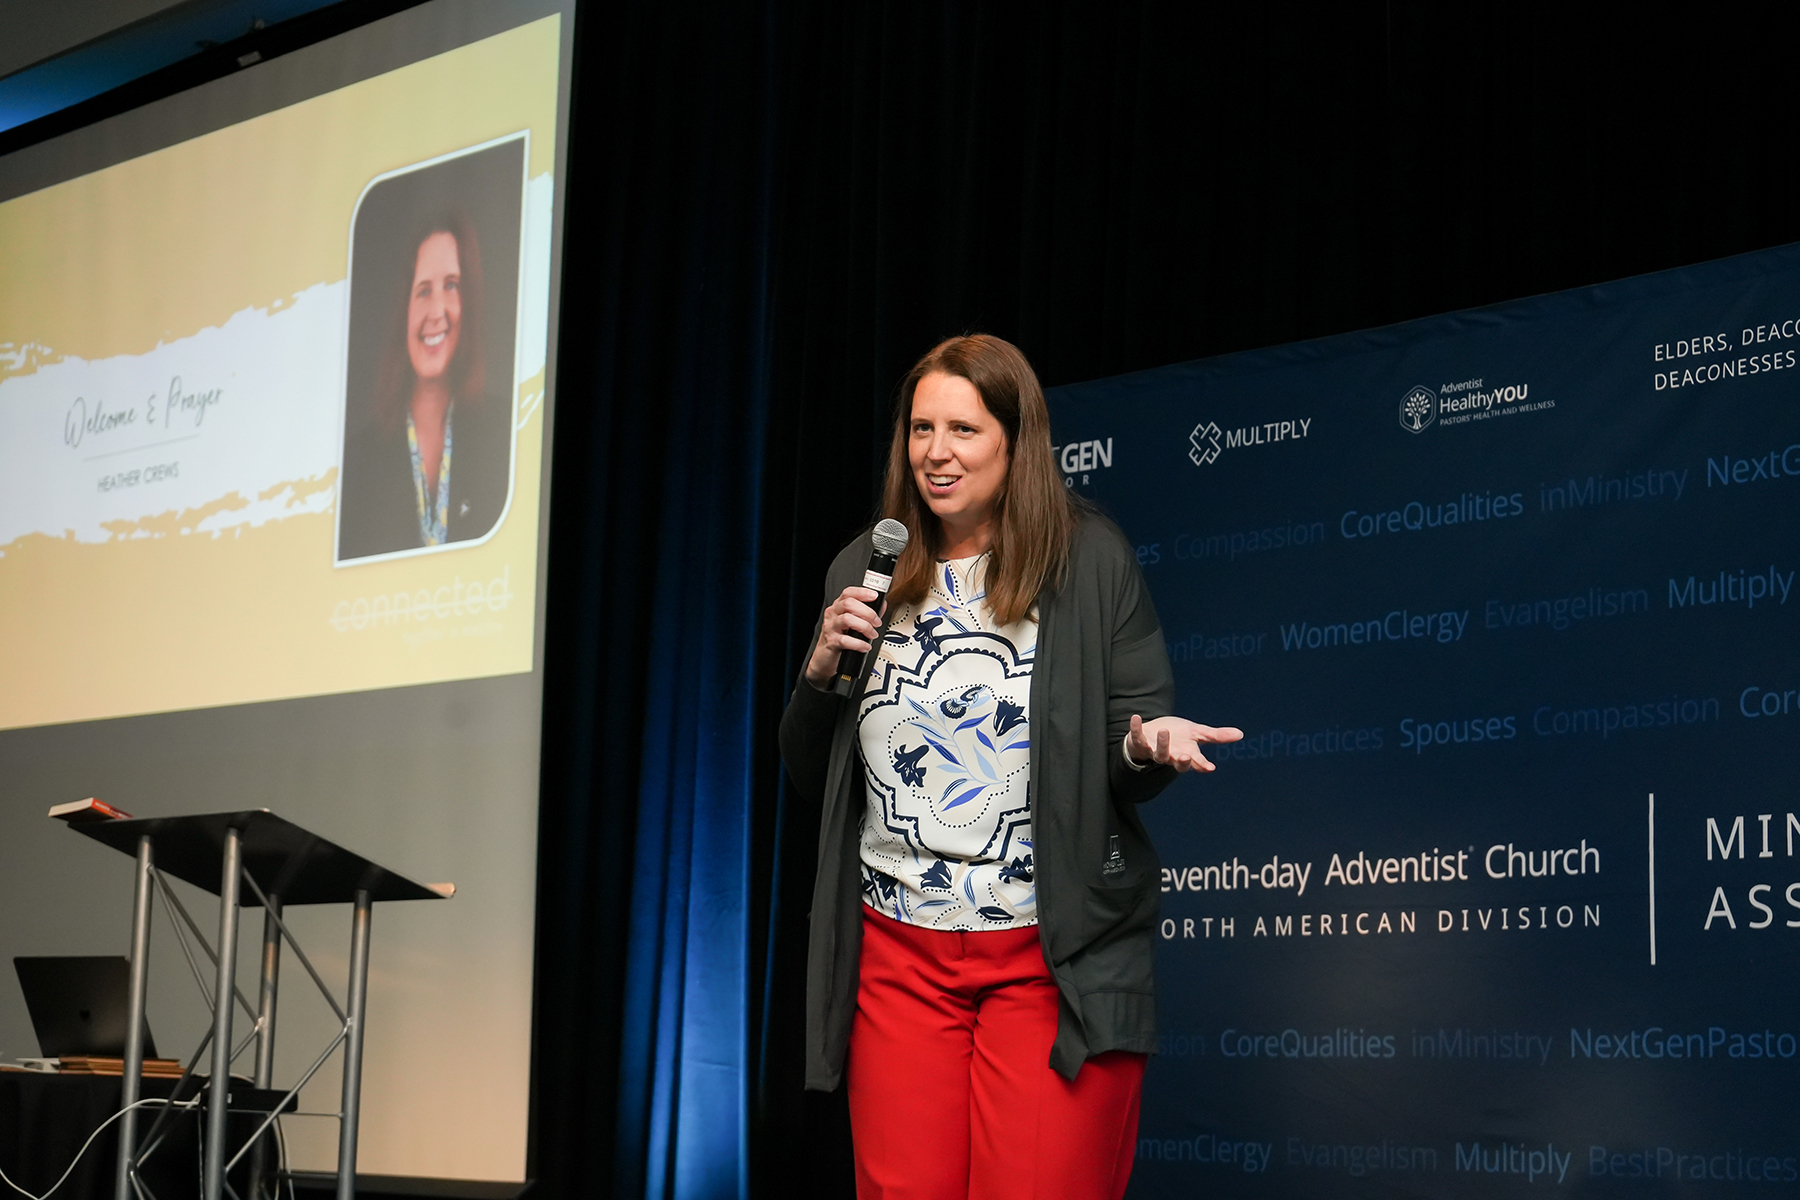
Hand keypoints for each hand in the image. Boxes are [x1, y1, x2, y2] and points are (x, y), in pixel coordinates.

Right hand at [803, 586, 885, 689]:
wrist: (825, 657)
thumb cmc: (840, 637)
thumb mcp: (852, 623)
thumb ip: (867, 613)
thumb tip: (882, 606)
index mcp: (838, 607)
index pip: (848, 593)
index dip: (862, 592)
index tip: (875, 596)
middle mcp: (832, 614)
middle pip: (849, 604)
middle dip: (868, 612)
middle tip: (877, 622)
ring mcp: (831, 627)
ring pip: (847, 619)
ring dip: (865, 627)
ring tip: (872, 634)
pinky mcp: (831, 642)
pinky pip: (846, 640)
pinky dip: (859, 644)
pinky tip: (865, 646)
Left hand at [1126, 714, 1243, 772]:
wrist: (1154, 733)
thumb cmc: (1178, 736)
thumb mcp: (1197, 734)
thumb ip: (1216, 736)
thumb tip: (1240, 734)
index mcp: (1186, 754)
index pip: (1195, 762)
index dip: (1202, 765)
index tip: (1209, 767)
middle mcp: (1171, 756)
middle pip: (1176, 762)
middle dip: (1180, 760)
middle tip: (1185, 755)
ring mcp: (1154, 751)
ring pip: (1158, 753)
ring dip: (1162, 743)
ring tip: (1164, 732)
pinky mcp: (1140, 742)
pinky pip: (1137, 737)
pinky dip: (1136, 728)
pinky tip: (1136, 717)